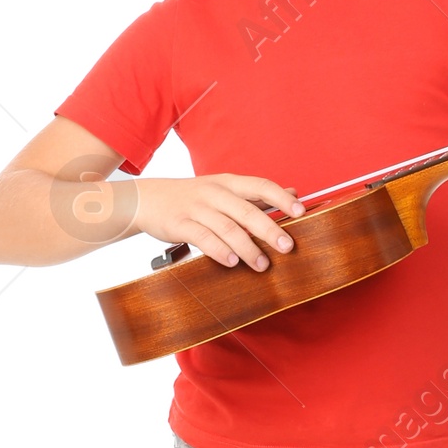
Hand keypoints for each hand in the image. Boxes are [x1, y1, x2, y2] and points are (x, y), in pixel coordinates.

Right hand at [135, 171, 305, 270]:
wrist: (147, 199)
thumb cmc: (192, 197)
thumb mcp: (224, 189)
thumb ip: (256, 194)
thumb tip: (292, 193)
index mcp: (228, 183)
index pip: (260, 186)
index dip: (281, 198)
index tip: (300, 211)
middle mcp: (214, 193)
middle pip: (247, 211)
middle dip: (270, 229)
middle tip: (287, 247)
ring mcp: (197, 208)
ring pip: (227, 228)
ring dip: (247, 248)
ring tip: (262, 264)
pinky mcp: (180, 224)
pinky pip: (203, 238)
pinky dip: (219, 251)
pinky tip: (232, 262)